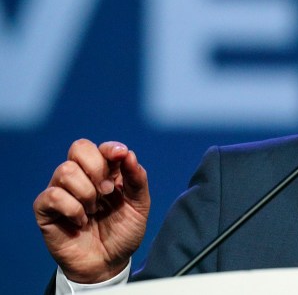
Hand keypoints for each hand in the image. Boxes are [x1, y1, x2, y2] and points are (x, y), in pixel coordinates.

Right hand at [33, 139, 149, 282]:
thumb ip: (137, 179)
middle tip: (108, 191)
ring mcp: (62, 191)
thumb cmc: (123, 232)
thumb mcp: (139, 206)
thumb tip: (128, 154)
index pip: (99, 148)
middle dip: (97, 168)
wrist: (109, 263)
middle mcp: (81, 177)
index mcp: (105, 172)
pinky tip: (81, 221)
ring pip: (65, 170)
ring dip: (87, 192)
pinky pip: (53, 195)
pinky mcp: (46, 209)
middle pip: (79, 148)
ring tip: (95, 210)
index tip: (121, 156)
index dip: (110, 148)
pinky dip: (72, 208)